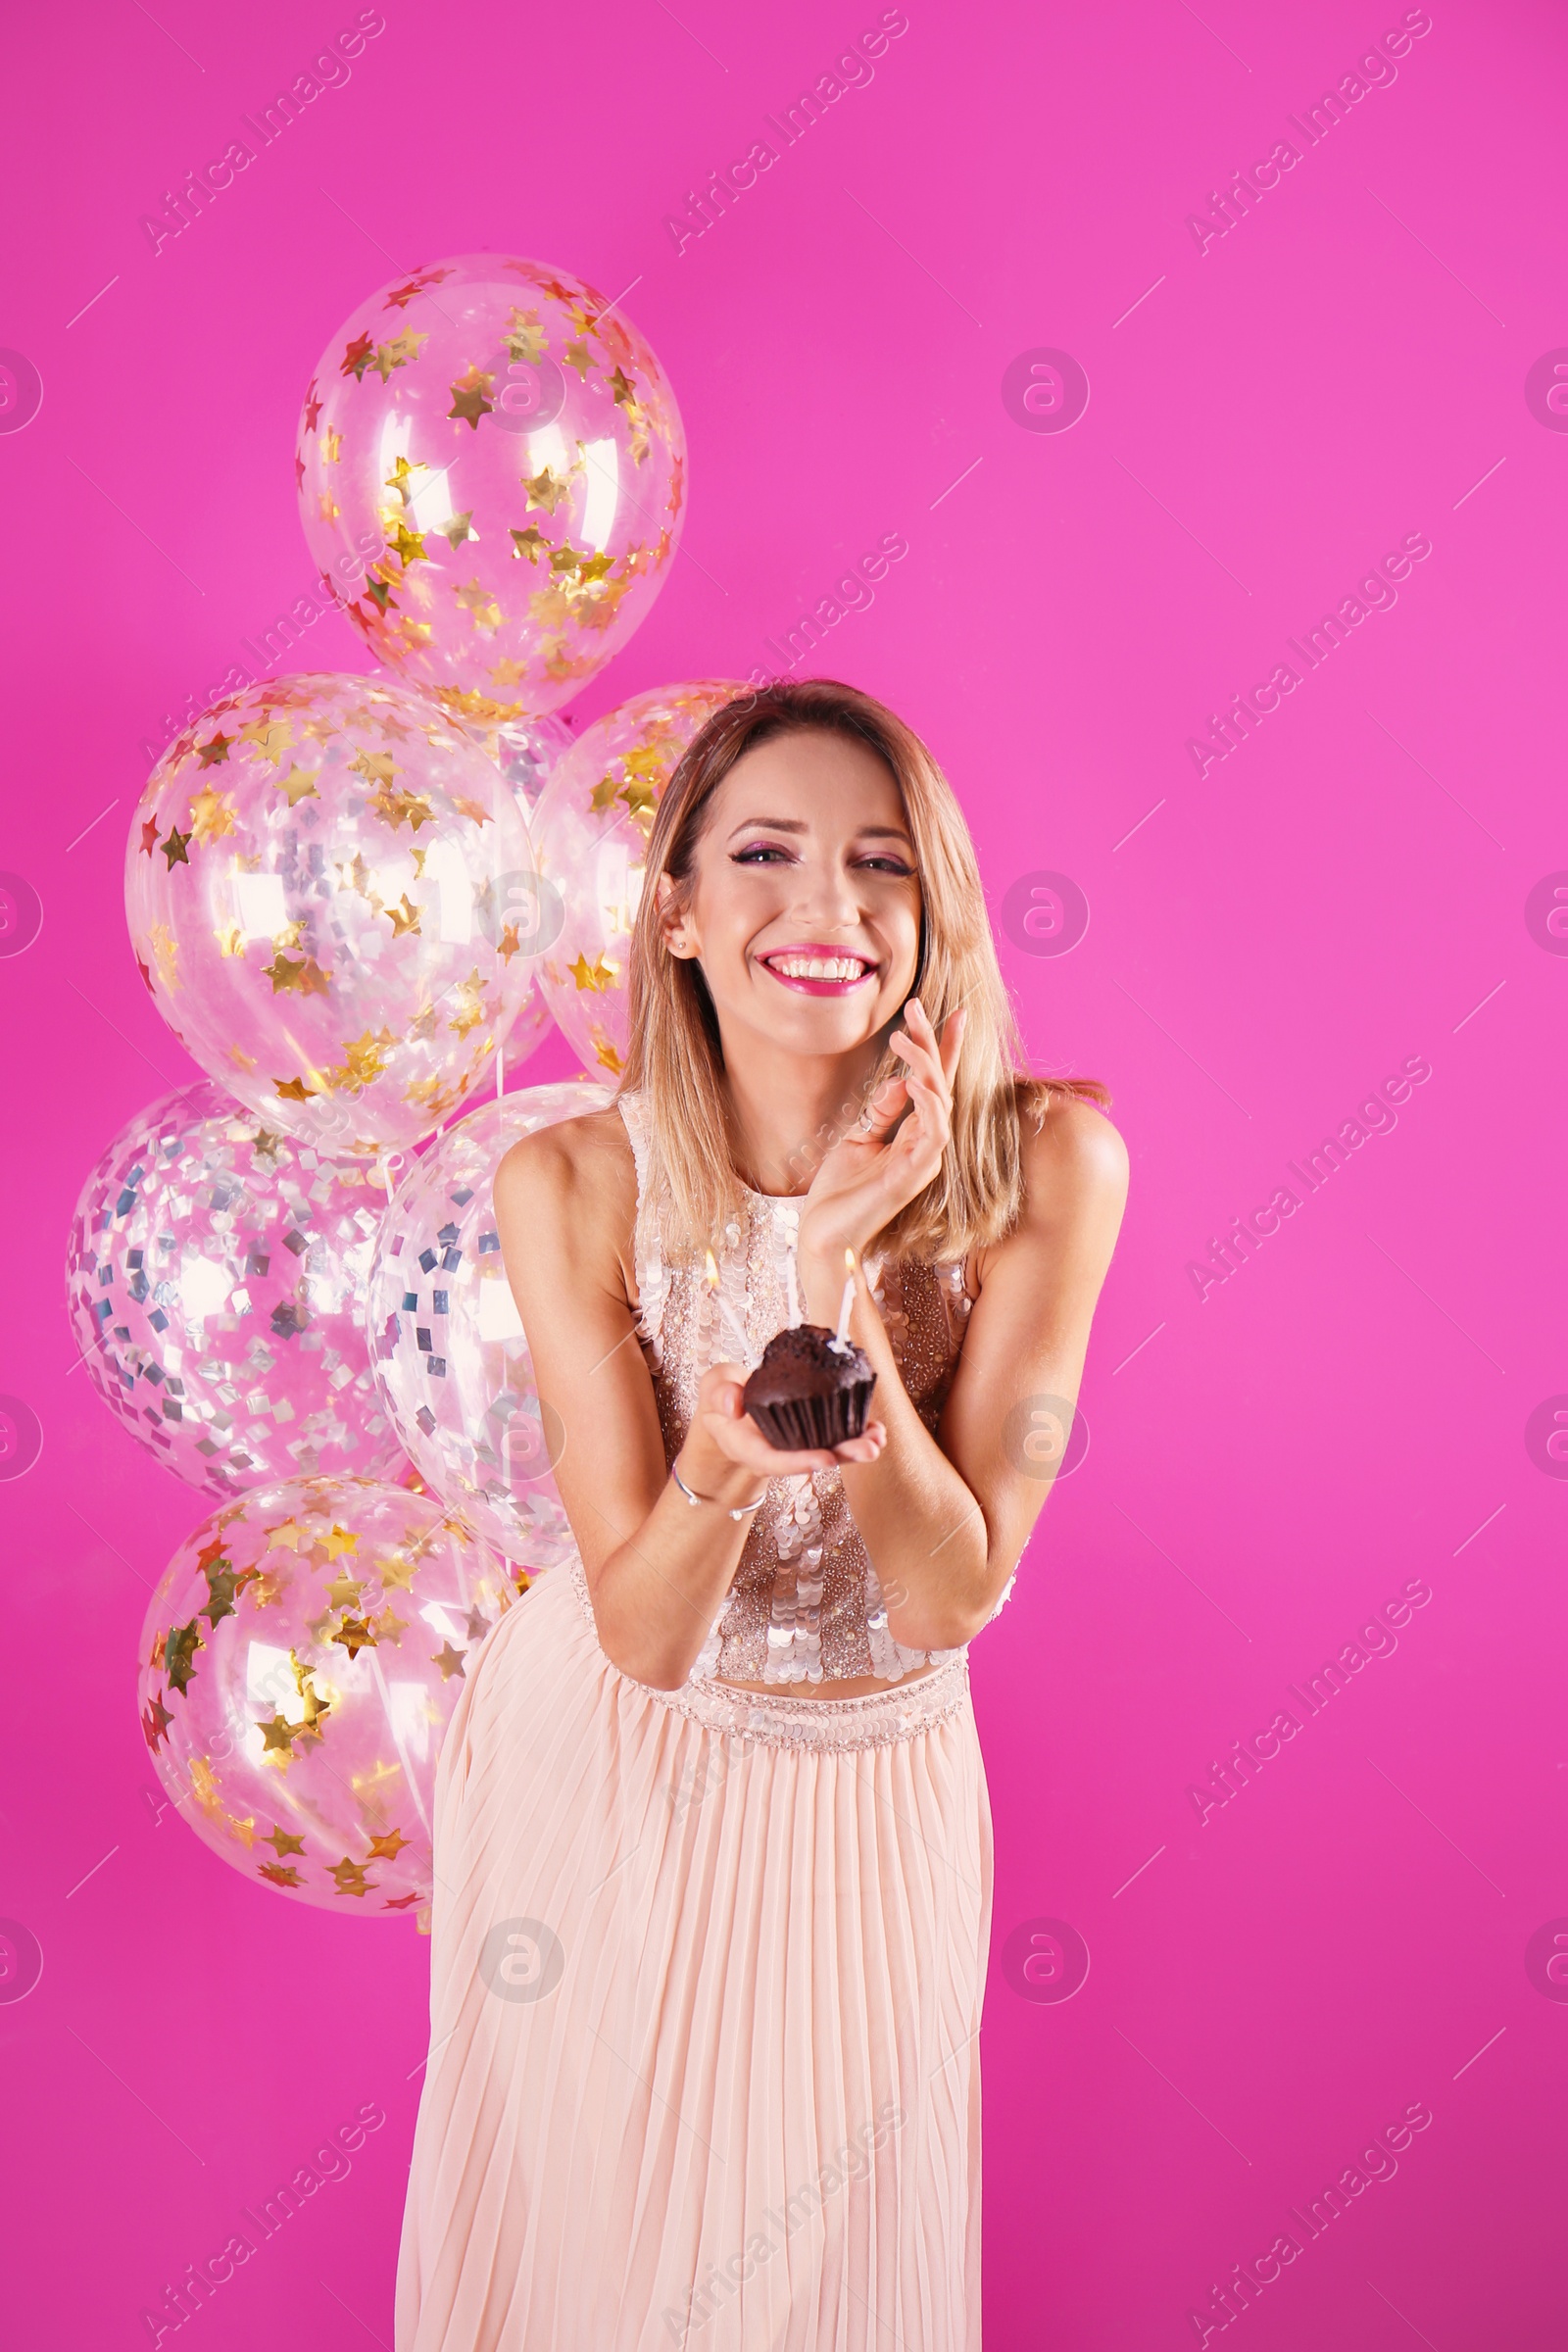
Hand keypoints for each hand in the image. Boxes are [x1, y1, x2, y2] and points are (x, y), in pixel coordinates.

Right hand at [683, 1361, 887, 1492]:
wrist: (731, 1409)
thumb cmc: (723, 1398)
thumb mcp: (712, 1389)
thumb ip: (718, 1394)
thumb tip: (733, 1406)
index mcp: (748, 1448)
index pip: (774, 1460)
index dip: (800, 1461)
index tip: (826, 1459)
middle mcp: (776, 1453)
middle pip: (809, 1460)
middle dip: (842, 1456)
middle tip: (869, 1450)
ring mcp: (795, 1446)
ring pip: (828, 1451)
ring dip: (856, 1448)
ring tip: (878, 1439)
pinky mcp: (811, 1433)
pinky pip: (835, 1437)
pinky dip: (856, 1433)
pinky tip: (877, 1430)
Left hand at [797, 998, 965, 1261]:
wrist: (823, 1234)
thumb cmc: (838, 1193)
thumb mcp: (857, 1138)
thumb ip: (881, 1111)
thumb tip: (897, 1080)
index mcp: (913, 1136)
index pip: (935, 1084)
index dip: (942, 1049)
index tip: (949, 1012)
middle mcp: (926, 1146)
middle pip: (941, 1084)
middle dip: (933, 1043)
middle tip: (918, 1006)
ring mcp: (924, 1161)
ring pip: (942, 1102)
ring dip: (926, 1066)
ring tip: (902, 1038)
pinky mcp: (915, 1175)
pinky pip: (936, 1133)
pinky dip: (928, 1104)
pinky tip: (913, 1082)